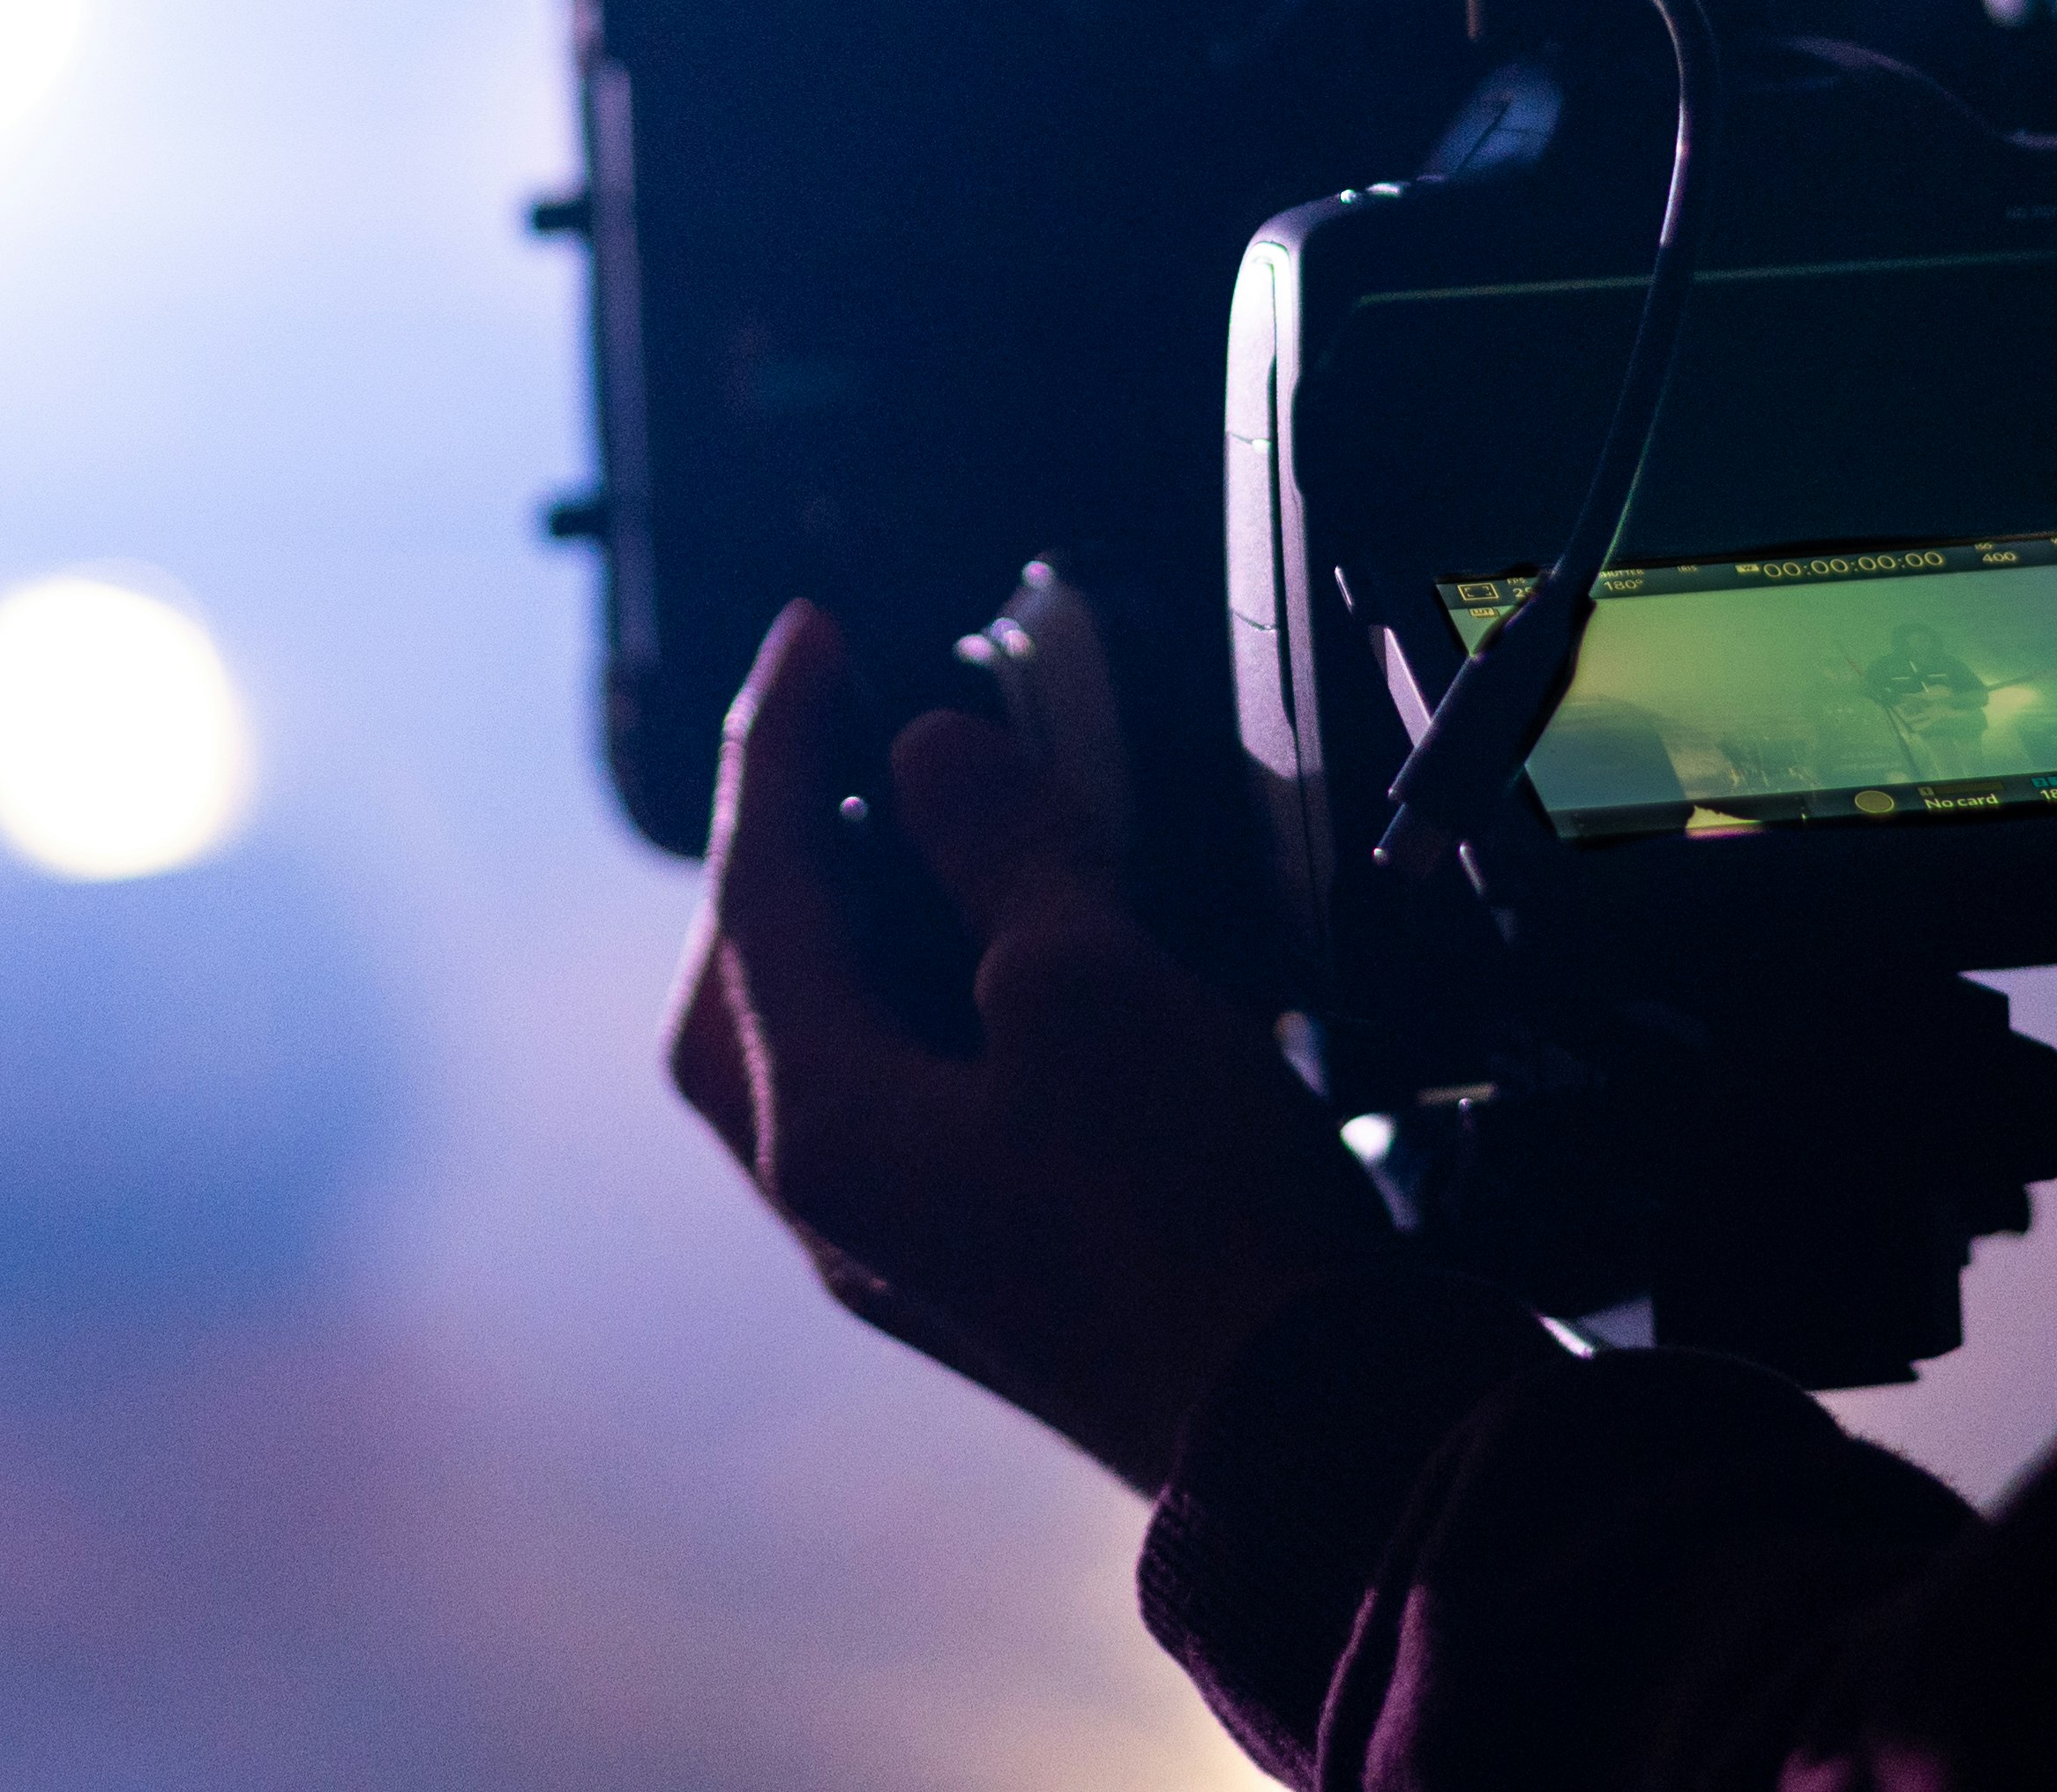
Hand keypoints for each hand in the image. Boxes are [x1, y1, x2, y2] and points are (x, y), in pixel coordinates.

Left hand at [667, 600, 1396, 1490]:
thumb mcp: (1088, 981)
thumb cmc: (1191, 1216)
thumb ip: (995, 848)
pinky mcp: (993, 1262)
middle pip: (742, 990)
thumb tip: (929, 754)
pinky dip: (923, 1005)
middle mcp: (832, 1196)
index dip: (780, 738)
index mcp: (819, 1123)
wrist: (1314, 1426)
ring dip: (847, 932)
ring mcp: (907, 1243)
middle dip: (773, 852)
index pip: (756, 888)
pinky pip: (906, 1102)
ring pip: (821, 1052)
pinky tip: (999, 966)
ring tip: (910, 835)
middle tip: (833, 742)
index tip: (812, 631)